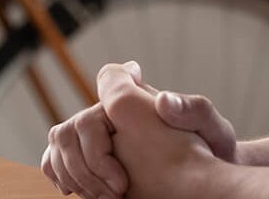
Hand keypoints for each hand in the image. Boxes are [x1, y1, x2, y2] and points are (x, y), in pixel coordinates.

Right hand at [42, 61, 237, 197]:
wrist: (207, 177)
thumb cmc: (212, 149)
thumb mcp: (212, 128)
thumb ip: (192, 110)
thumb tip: (163, 101)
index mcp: (135, 100)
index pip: (108, 81)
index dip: (109, 100)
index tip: (125, 135)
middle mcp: (111, 116)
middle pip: (73, 126)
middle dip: (88, 162)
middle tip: (118, 189)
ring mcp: (97, 139)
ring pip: (60, 145)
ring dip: (74, 174)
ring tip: (104, 198)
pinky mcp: (90, 162)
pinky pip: (56, 162)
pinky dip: (60, 175)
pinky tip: (76, 193)